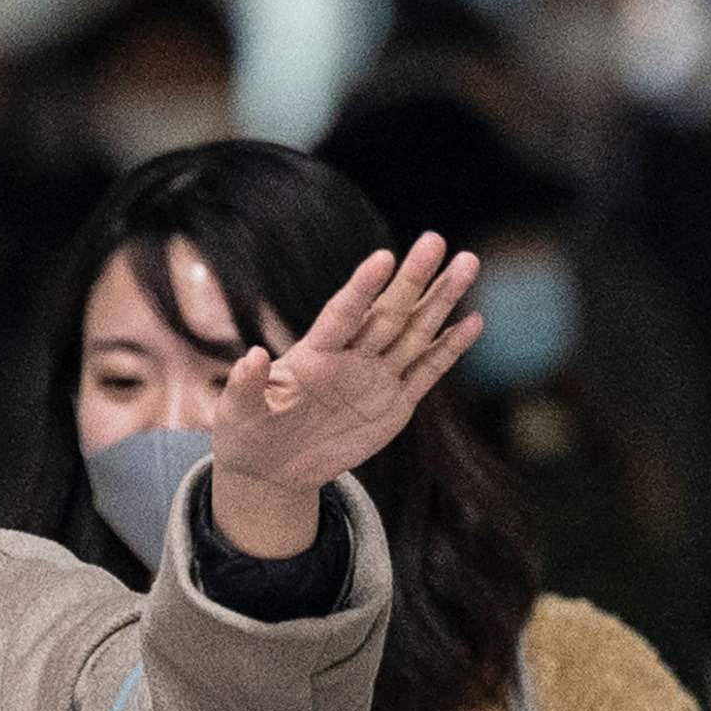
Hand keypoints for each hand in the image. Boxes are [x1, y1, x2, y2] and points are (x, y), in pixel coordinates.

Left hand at [208, 235, 484, 554]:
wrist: (272, 469)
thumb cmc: (246, 433)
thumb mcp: (237, 413)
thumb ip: (246, 386)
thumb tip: (253, 356)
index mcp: (313, 354)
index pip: (342, 314)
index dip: (362, 288)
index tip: (383, 258)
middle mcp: (349, 358)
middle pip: (387, 313)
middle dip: (413, 279)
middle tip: (435, 241)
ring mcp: (375, 379)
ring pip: (415, 333)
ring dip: (441, 300)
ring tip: (467, 262)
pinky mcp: (395, 406)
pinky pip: (427, 372)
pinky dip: (449, 349)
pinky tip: (472, 321)